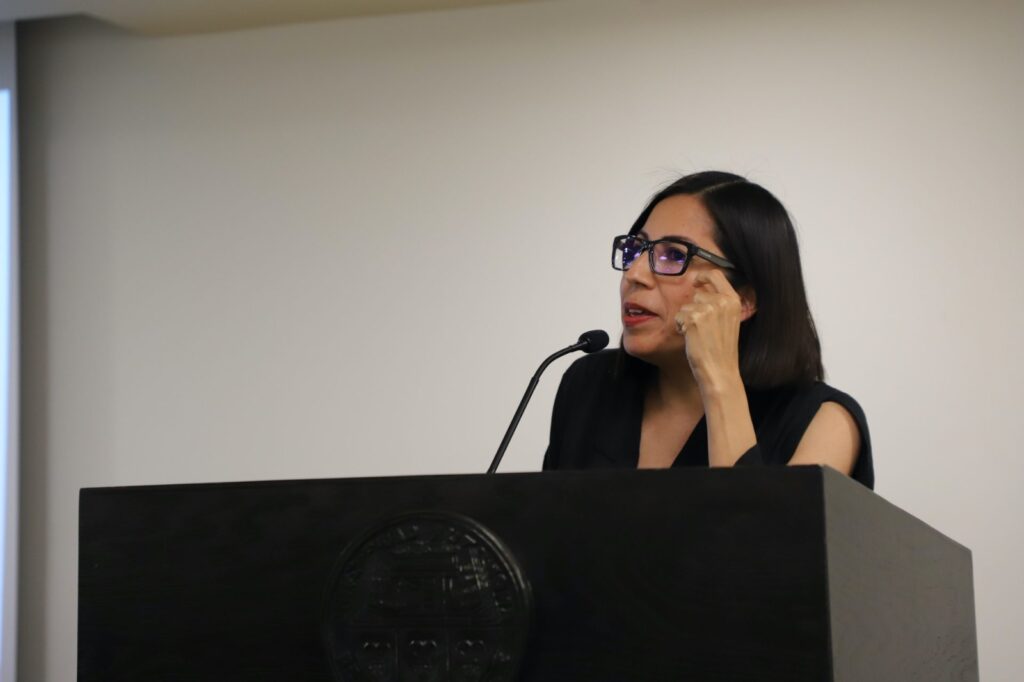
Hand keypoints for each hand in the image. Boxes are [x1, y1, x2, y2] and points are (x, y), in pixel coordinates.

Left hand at [674, 270, 750, 390]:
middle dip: (693, 309)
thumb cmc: (721, 349)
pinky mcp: (693, 319)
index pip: (716, 274)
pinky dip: (680, 327)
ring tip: (698, 335)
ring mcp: (708, 309)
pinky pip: (679, 316)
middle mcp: (722, 301)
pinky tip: (691, 338)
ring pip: (686, 306)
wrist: (720, 370)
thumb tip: (701, 290)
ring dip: (687, 319)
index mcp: (733, 300)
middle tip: (700, 327)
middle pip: (698, 294)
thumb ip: (719, 303)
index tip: (696, 282)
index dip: (703, 276)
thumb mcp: (728, 320)